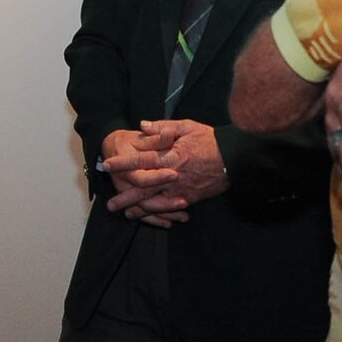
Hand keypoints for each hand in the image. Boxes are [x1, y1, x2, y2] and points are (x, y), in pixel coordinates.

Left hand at [102, 119, 227, 220]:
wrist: (234, 158)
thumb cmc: (209, 140)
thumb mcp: (187, 126)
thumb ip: (163, 127)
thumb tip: (142, 126)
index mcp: (171, 155)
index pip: (141, 160)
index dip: (123, 163)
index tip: (107, 164)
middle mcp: (173, 175)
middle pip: (143, 188)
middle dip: (125, 196)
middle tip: (110, 203)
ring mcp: (181, 189)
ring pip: (155, 203)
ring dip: (138, 209)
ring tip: (125, 213)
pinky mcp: (189, 198)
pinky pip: (170, 208)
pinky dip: (157, 214)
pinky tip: (147, 216)